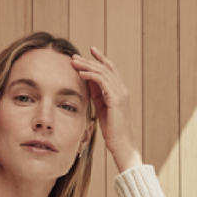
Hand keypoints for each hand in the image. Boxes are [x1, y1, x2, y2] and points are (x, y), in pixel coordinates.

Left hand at [71, 47, 143, 171]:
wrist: (122, 144)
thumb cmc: (113, 131)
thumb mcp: (102, 108)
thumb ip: (97, 95)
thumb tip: (88, 81)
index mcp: (120, 92)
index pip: (111, 70)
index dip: (100, 59)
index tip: (89, 51)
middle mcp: (123, 90)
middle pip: (106, 68)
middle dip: (90, 60)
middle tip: (75, 56)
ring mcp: (121, 94)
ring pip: (103, 72)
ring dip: (87, 65)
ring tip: (74, 62)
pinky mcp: (116, 99)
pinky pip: (102, 81)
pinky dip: (90, 75)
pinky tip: (80, 74)